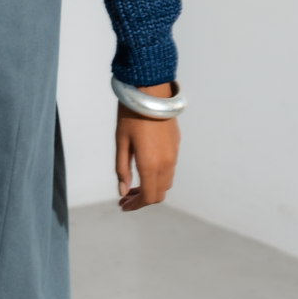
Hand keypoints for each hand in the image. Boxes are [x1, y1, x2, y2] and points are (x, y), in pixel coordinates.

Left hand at [115, 88, 179, 210]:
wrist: (151, 93)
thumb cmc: (131, 116)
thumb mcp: (121, 143)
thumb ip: (122, 169)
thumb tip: (123, 190)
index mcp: (150, 165)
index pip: (148, 198)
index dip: (135, 205)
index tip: (124, 205)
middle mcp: (166, 164)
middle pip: (159, 194)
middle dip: (143, 199)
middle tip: (126, 196)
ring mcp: (173, 155)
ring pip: (166, 182)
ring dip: (152, 187)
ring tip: (134, 183)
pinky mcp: (176, 146)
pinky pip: (170, 169)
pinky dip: (158, 176)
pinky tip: (145, 168)